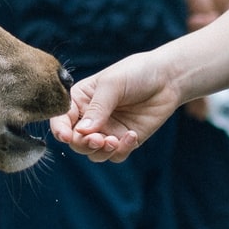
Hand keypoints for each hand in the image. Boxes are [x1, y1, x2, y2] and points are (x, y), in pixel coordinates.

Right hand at [51, 51, 184, 163]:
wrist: (168, 79)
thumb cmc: (137, 73)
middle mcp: (90, 118)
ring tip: (112, 141)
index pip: (61, 118)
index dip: (60, 129)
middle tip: (97, 139)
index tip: (65, 137)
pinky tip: (132, 135)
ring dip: (99, 151)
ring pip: (93, 153)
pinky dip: (121, 150)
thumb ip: (97, 107)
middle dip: (83, 143)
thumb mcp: (113, 84)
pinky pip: (116, 155)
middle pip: (76, 141)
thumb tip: (82, 131)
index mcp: (80, 100)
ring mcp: (108, 130)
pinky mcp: (125, 140)